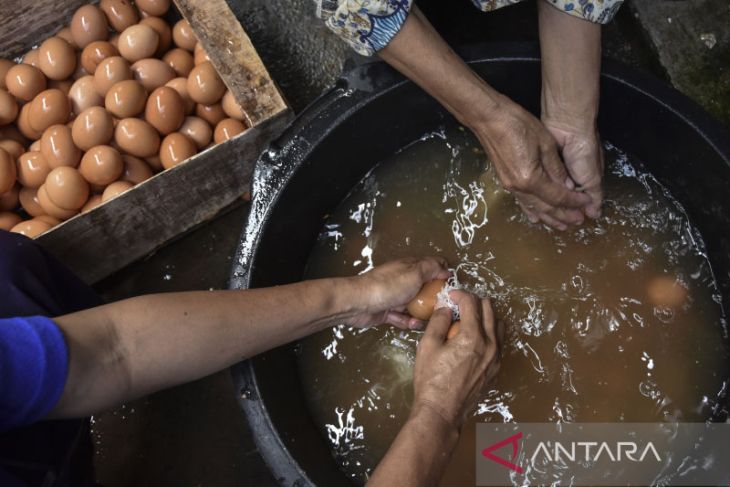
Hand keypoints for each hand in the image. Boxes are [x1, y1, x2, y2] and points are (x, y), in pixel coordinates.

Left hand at [346, 257, 450, 329]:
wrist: (359, 303)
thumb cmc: (389, 286)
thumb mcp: (415, 273)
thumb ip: (432, 268)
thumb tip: (446, 267)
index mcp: (411, 267)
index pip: (432, 266)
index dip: (443, 274)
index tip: (451, 287)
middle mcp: (404, 280)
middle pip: (425, 289)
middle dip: (434, 299)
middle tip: (442, 309)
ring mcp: (396, 297)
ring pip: (416, 306)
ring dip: (421, 314)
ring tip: (423, 320)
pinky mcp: (388, 312)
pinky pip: (404, 318)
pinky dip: (407, 322)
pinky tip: (410, 323)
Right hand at [411, 291, 500, 429]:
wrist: (441, 411)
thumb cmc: (431, 379)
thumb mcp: (428, 346)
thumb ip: (438, 322)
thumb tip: (446, 309)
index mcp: (472, 336)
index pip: (471, 303)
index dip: (460, 294)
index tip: (450, 295)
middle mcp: (490, 345)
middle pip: (489, 310)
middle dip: (474, 302)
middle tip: (460, 304)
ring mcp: (496, 358)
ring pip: (498, 325)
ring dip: (485, 316)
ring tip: (469, 319)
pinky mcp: (496, 369)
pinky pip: (499, 343)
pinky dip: (490, 333)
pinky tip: (476, 338)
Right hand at [472, 97, 591, 229]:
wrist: (489, 119)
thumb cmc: (517, 125)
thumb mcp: (545, 143)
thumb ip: (557, 168)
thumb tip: (568, 186)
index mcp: (531, 178)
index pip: (558, 196)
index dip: (574, 202)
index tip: (586, 203)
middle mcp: (519, 187)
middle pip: (545, 207)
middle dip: (563, 215)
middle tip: (578, 222)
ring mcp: (510, 186)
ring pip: (532, 208)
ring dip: (548, 218)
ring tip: (562, 226)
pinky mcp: (505, 181)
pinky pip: (522, 201)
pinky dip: (531, 211)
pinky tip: (536, 217)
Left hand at [542, 119, 603, 218]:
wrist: (569, 127)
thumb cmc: (584, 151)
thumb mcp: (592, 177)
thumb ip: (593, 195)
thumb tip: (594, 214)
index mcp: (583, 179)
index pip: (575, 200)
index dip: (571, 211)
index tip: (568, 223)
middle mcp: (567, 175)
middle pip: (560, 198)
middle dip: (558, 210)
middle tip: (557, 224)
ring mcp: (553, 169)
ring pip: (547, 191)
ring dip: (546, 203)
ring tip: (542, 217)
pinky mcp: (540, 163)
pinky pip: (536, 181)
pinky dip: (535, 189)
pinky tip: (531, 200)